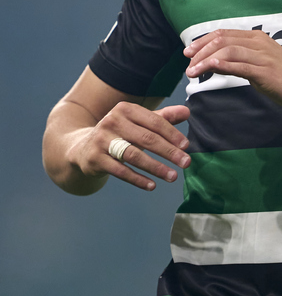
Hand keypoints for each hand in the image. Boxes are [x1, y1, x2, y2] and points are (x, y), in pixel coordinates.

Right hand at [69, 103, 190, 190]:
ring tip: (172, 176)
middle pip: (146, 138)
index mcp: (126, 109)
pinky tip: (152, 185)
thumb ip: (162, 118)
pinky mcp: (95, 158)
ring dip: (155, 167)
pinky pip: (120, 171)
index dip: (172, 134)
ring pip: (134, 155)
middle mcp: (112, 121)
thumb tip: (187, 112)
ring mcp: (101, 140)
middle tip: (186, 163)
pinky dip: (137, 179)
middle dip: (169, 152)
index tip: (186, 147)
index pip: (154, 121)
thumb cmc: (118, 133)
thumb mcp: (138, 123)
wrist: (81, 147)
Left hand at [183, 29, 281, 108]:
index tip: (189, 51)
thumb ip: (242, 60)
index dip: (204, 41)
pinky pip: (240, 66)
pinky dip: (222, 66)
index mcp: (258, 38)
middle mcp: (259, 43)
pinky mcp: (266, 72)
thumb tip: (219, 63)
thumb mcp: (262, 64)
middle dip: (200, 50)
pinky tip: (210, 68)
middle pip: (223, 40)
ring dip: (206, 60)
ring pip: (228, 51)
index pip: (225, 33)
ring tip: (193, 71)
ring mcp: (263, 57)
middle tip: (188, 61)